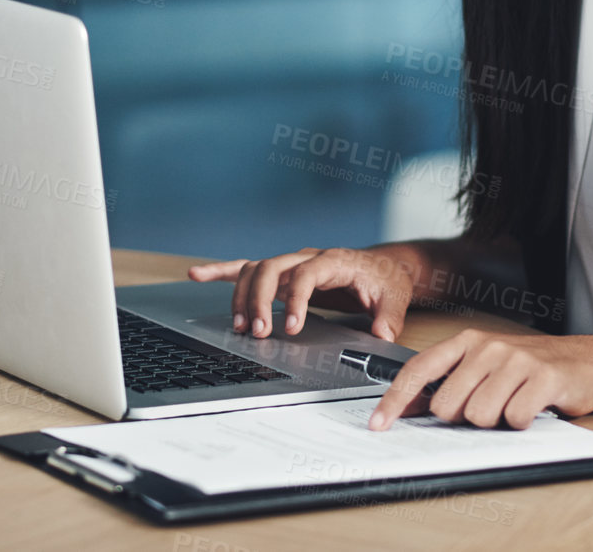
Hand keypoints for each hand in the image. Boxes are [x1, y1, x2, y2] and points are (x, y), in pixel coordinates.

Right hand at [187, 247, 414, 340]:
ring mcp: (291, 264)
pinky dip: (221, 271)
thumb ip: (389, 317)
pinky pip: (246, 268)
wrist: (383, 267)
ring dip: (242, 297)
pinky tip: (197, 274)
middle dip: (259, 300)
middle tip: (260, 334)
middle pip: (271, 268)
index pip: (306, 274)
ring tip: (241, 328)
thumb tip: (382, 335)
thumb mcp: (395, 297)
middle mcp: (306, 257)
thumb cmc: (385, 280)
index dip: (296, 300)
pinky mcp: (281, 274)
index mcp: (334, 260)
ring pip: (255, 269)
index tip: (291, 328)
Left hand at [367, 330, 592, 430]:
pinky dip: (521, 423)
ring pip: (478, 416)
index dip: (395, 400)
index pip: (419, 370)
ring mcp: (515, 360)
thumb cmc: (528, 368)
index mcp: (467, 342)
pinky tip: (532, 407)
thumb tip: (405, 407)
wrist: (584, 362)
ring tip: (512, 404)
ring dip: (495, 422)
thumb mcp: (483, 368)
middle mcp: (488, 347)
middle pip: (447, 405)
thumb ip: (446, 383)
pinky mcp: (543, 377)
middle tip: (489, 405)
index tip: (379, 424)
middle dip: (462, 417)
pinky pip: (514, 419)